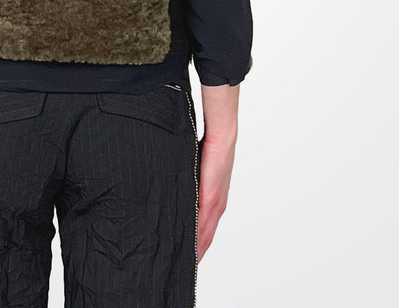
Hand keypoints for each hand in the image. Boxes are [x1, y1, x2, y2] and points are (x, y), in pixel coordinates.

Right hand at [196, 83, 238, 261]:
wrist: (222, 134)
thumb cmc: (208, 144)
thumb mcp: (195, 166)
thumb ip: (188, 178)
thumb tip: (176, 180)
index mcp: (213, 196)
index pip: (205, 225)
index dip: (197, 241)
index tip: (188, 254)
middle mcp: (217, 203)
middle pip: (206, 235)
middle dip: (196, 250)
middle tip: (184, 265)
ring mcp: (216, 202)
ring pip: (206, 234)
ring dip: (197, 248)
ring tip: (186, 262)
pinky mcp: (212, 198)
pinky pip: (203, 225)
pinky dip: (198, 239)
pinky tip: (191, 248)